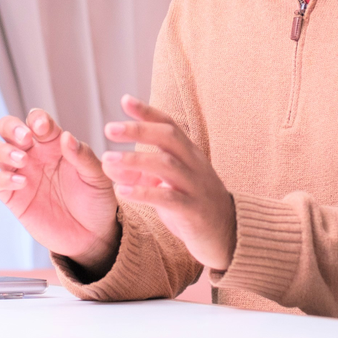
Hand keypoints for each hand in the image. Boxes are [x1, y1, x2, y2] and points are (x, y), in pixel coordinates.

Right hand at [0, 109, 119, 273]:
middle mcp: (34, 155)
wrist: (92, 235)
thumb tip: (66, 136)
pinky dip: (2, 178)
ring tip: (23, 160)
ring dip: (4, 151)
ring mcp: (21, 174)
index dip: (37, 119)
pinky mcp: (13, 197)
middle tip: (25, 138)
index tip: (44, 128)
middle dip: (11, 127)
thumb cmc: (96, 200)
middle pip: (8, 129)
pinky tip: (21, 183)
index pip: (37, 121)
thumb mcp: (97, 177)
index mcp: (54, 144)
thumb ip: (83, 156)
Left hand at [101, 96, 236, 270]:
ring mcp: (196, 187)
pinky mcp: (194, 211)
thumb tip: (109, 163)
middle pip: (169, 138)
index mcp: (190, 155)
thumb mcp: (169, 185)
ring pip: (167, 165)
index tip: (125, 100)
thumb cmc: (194, 206)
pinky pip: (169, 198)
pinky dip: (144, 193)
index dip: (148, 112)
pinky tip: (122, 190)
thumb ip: (143, 172)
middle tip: (109, 128)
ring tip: (108, 160)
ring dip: (135, 160)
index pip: (170, 126)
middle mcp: (195, 165)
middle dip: (139, 130)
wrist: (229, 237)